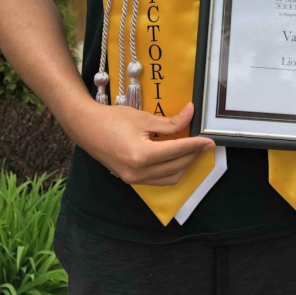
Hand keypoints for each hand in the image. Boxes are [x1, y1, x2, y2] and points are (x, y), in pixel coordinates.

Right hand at [68, 101, 214, 185]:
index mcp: (141, 155)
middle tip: (203, 143)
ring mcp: (134, 179)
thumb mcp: (142, 117)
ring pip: (170, 178)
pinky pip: (159, 180)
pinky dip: (171, 170)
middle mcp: (138, 172)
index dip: (195, 145)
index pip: (177, 151)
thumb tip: (190, 115)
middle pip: (176, 166)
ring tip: (191, 150)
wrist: (85, 127)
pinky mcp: (131, 180)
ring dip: (184, 165)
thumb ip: (169, 122)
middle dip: (193, 155)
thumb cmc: (111, 118)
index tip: (209, 140)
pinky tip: (175, 158)